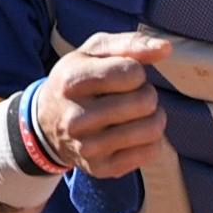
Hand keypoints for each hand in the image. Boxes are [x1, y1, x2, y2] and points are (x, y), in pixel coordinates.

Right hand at [32, 31, 172, 179]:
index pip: (133, 73)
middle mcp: (76, 117)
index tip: (123, 75)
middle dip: (146, 94)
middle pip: (145, 101)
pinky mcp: (101, 168)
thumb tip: (166, 48)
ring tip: (138, 113)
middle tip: (131, 96)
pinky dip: (152, 140)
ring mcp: (88, 147)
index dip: (136, 72)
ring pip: (152, 128)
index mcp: (72, 81)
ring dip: (153, 116)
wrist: (46, 124)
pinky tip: (136, 133)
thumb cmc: (79, 79)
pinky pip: (150, 151)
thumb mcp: (94, 52)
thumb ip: (130, 44)